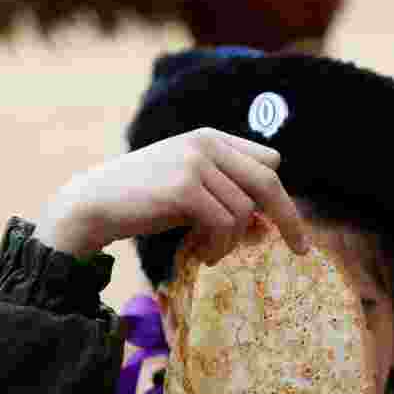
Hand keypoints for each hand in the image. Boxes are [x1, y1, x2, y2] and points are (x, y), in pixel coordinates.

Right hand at [35, 128, 308, 259]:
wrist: (92, 204)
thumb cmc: (143, 203)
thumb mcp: (191, 191)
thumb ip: (227, 196)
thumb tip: (269, 225)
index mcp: (211, 138)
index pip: (269, 161)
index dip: (282, 196)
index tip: (292, 228)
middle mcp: (207, 143)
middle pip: (269, 182)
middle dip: (288, 219)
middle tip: (301, 251)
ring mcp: (195, 162)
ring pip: (245, 212)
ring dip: (233, 243)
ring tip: (210, 254)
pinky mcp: (183, 187)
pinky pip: (225, 224)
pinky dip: (219, 247)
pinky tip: (201, 256)